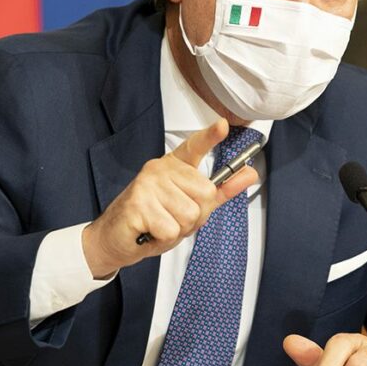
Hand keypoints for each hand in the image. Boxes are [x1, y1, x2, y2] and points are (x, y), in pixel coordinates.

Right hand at [82, 118, 257, 277]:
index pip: (194, 146)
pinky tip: (150, 231)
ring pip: (189, 214)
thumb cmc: (153, 221)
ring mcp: (147, 184)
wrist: (116, 240)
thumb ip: (221, 191)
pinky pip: (171, 228)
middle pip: (204, 195)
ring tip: (160, 225)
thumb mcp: (191, 207)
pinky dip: (164, 238)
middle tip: (172, 219)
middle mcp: (160, 169)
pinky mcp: (138, 203)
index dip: (210, 136)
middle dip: (194, 218)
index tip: (223, 125)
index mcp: (174, 166)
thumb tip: (250, 174)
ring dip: (178, 230)